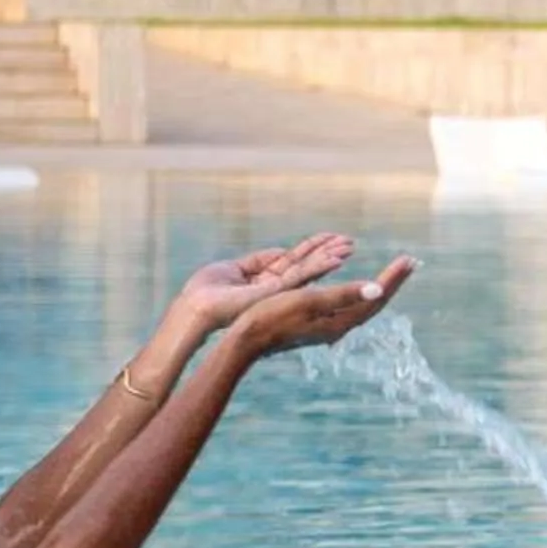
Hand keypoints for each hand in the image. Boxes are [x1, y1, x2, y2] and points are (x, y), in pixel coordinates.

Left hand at [173, 234, 355, 332]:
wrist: (196, 310)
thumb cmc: (206, 292)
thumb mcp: (235, 268)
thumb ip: (260, 260)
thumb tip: (281, 251)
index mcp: (266, 280)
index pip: (294, 261)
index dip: (313, 248)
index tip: (332, 237)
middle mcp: (276, 288)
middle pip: (305, 265)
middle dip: (327, 251)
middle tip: (350, 241)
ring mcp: (277, 293)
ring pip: (308, 271)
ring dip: (329, 257)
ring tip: (349, 247)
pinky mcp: (276, 295)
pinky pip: (302, 278)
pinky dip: (319, 267)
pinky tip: (336, 258)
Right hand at [230, 255, 415, 357]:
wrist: (246, 340)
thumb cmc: (273, 317)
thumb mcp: (309, 301)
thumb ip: (344, 295)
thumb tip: (378, 291)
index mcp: (341, 322)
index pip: (376, 298)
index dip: (394, 278)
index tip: (410, 260)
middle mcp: (339, 327)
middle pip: (373, 302)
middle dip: (392, 282)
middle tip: (410, 263)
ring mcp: (328, 327)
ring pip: (361, 305)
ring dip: (378, 287)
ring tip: (392, 274)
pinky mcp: (316, 325)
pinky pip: (346, 306)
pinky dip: (358, 292)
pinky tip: (358, 291)